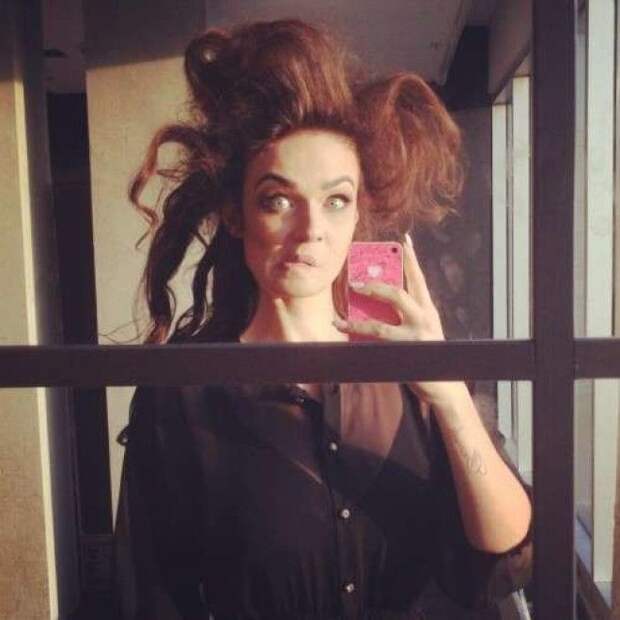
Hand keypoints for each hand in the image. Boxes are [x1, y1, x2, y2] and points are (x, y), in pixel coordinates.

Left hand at [333, 233, 459, 406]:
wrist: (444, 385)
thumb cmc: (427, 354)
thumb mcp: (422, 328)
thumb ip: (407, 314)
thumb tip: (378, 300)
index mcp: (428, 309)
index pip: (419, 279)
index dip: (411, 259)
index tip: (405, 241)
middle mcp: (424, 318)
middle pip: (398, 294)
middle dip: (374, 287)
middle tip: (354, 283)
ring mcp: (415, 336)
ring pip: (381, 322)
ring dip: (357, 322)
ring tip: (340, 319)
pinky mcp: (405, 352)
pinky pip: (376, 345)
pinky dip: (360, 341)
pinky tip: (346, 338)